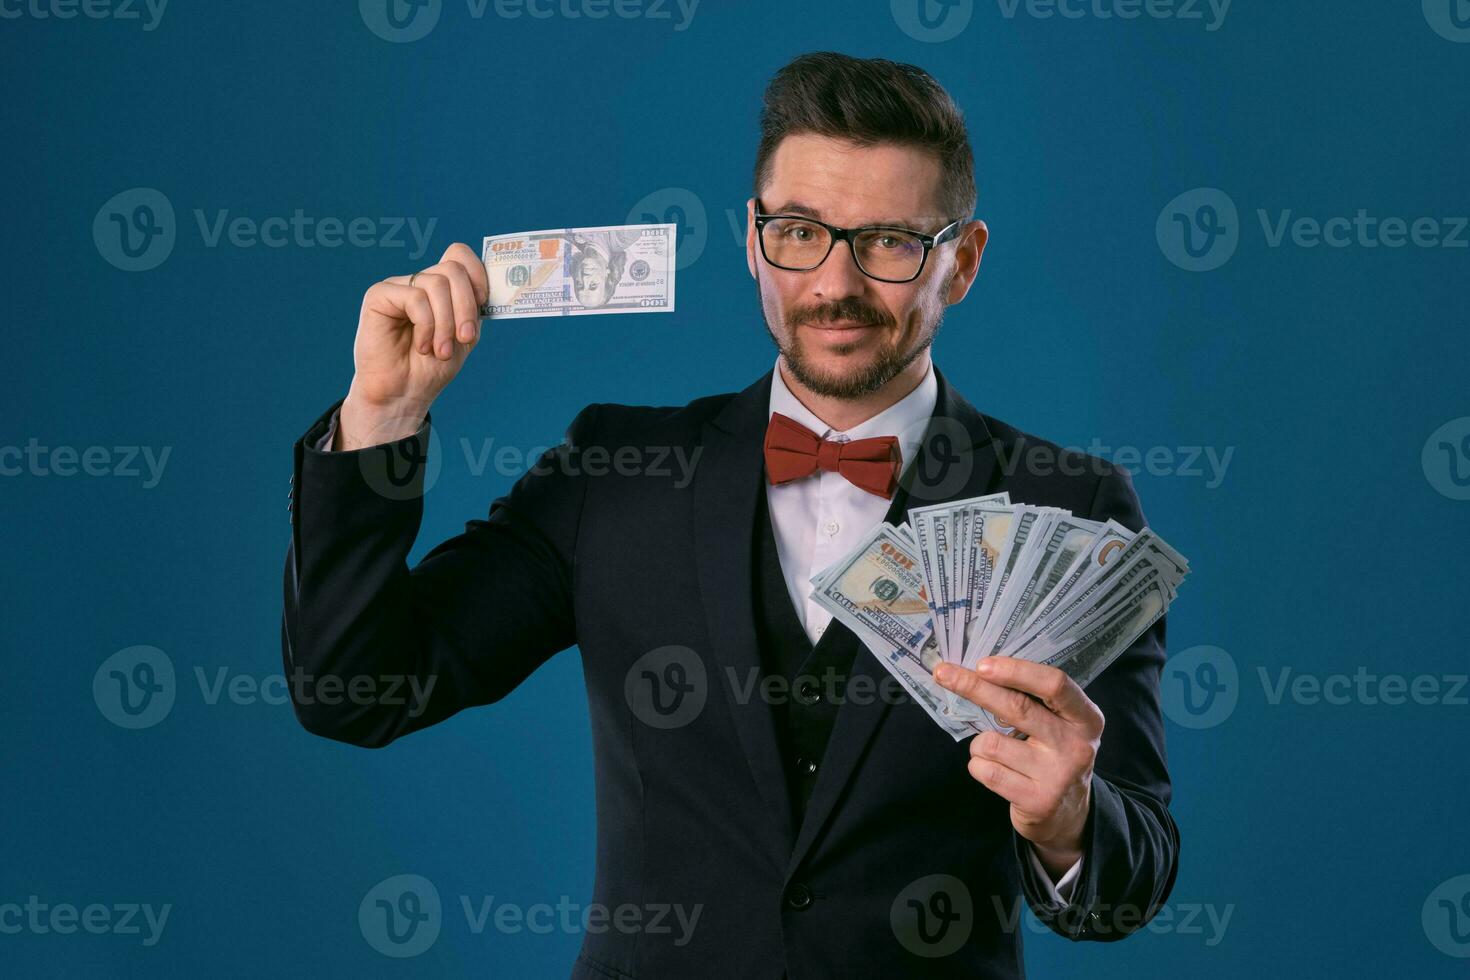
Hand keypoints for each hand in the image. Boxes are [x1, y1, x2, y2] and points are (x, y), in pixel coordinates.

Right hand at [338, 243, 488, 449]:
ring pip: (437, 284)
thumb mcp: (465, 335)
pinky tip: (422, 346)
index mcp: (441, 288)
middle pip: (453, 269)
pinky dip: (427, 326)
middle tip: (464, 338)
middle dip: (466, 306)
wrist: (404, 394)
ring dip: (446, 323)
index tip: (483, 304)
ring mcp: (398, 286)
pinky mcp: (379, 295)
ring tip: (440, 350)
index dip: (477, 274)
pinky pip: (416, 297)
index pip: (459, 255)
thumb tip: (492, 283)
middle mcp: (419, 281)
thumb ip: (474, 307)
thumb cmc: (432, 368)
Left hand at [934, 658, 1102, 877]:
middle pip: (1016, 708)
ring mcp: (1057, 775)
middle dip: (973, 687)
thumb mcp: (1059, 724)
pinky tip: (995, 770)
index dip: (1016, 671)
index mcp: (1086, 718)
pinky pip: (986, 770)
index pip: (1054, 684)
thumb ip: (1031, 700)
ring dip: (979, 743)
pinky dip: (978, 765)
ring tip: (994, 751)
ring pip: (991, 743)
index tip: (982, 664)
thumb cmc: (1052, 754)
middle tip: (943, 673)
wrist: (1067, 813)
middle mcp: (1076, 745)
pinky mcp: (1037, 801)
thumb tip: (977, 672)